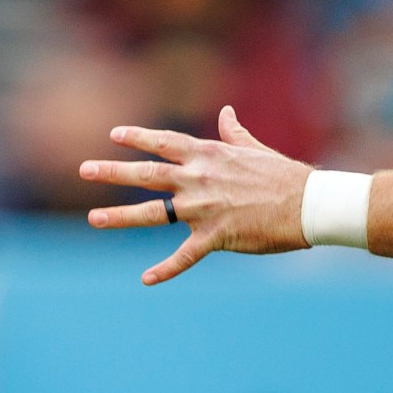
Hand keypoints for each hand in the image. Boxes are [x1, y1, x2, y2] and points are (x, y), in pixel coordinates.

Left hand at [80, 106, 312, 284]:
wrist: (308, 204)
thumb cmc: (285, 175)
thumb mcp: (254, 148)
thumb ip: (233, 133)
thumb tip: (226, 113)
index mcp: (208, 155)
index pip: (164, 142)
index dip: (138, 137)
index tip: (114, 135)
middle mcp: (198, 179)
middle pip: (146, 174)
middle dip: (112, 171)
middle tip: (84, 169)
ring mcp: (203, 209)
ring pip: (152, 214)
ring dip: (119, 216)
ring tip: (93, 218)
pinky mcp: (215, 237)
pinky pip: (184, 256)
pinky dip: (165, 270)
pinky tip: (146, 279)